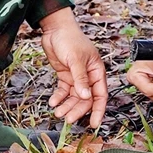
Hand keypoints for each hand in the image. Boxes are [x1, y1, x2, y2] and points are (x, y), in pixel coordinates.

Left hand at [39, 10, 107, 127]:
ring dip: (67, 105)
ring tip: (58, 113)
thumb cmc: (70, 39)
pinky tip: (53, 102)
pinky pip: (64, 90)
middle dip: (77, 110)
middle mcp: (88, 76)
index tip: (94, 124)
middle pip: (85, 99)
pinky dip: (59, 97)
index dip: (98, 110)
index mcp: (97, 71)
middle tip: (68, 119)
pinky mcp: (65, 75)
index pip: (100, 95)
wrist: (55, 28)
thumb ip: (80, 78)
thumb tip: (86, 97)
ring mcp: (76, 76)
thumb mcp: (75, 59)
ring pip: (74, 97)